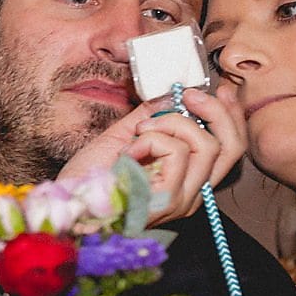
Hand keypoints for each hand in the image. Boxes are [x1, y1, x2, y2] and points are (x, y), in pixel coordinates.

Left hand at [56, 83, 246, 224]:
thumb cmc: (87, 179)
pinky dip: (152, 139)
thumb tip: (171, 94)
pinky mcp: (167, 199)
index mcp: (186, 181)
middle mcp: (192, 194)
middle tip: (187, 95)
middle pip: (230, 146)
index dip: (231, 116)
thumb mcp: (121, 138)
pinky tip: (128, 152)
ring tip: (139, 132)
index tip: (221, 89)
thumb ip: (149, 117)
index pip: (230, 149)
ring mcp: (182, 199)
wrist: (64, 205)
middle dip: (214, 110)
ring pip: (206, 144)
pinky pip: (177, 152)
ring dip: (171, 124)